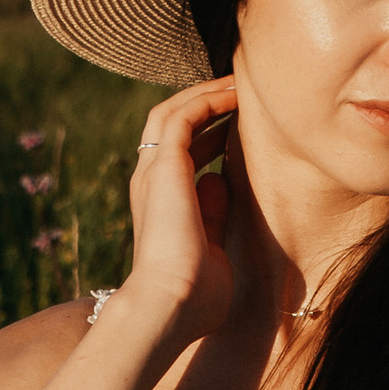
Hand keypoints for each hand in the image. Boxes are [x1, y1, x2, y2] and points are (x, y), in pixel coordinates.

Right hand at [124, 79, 243, 352]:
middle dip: (203, 106)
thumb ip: (214, 216)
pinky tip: (236, 94)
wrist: (169, 305)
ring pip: (172, 112)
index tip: (238, 129)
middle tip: (239, 94)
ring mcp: (153, 172)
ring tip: (238, 84)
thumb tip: (221, 181)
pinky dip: (208, 99)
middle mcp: (150, 183)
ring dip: (204, 94)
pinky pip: (183, 115)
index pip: (179, 158)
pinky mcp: (164, 165)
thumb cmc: (195, 299)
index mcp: (159, 206)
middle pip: (170, 127)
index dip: (208, 138)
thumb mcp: (212, 249)